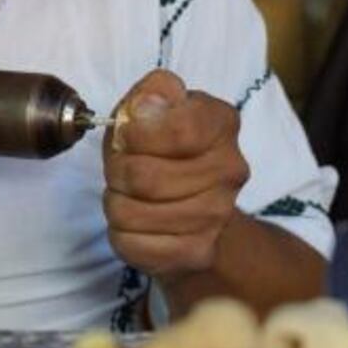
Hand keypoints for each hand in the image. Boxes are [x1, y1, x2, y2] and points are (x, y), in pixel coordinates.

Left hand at [103, 70, 248, 279]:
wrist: (195, 205)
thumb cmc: (163, 146)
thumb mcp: (152, 105)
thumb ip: (150, 94)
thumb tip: (146, 106)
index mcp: (221, 123)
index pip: (178, 129)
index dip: (136, 133)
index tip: (127, 134)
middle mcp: (230, 170)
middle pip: (144, 176)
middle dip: (117, 170)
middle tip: (122, 168)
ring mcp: (217, 216)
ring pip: (130, 212)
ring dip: (116, 201)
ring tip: (129, 194)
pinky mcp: (195, 253)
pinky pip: (131, 243)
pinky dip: (121, 232)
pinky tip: (137, 222)